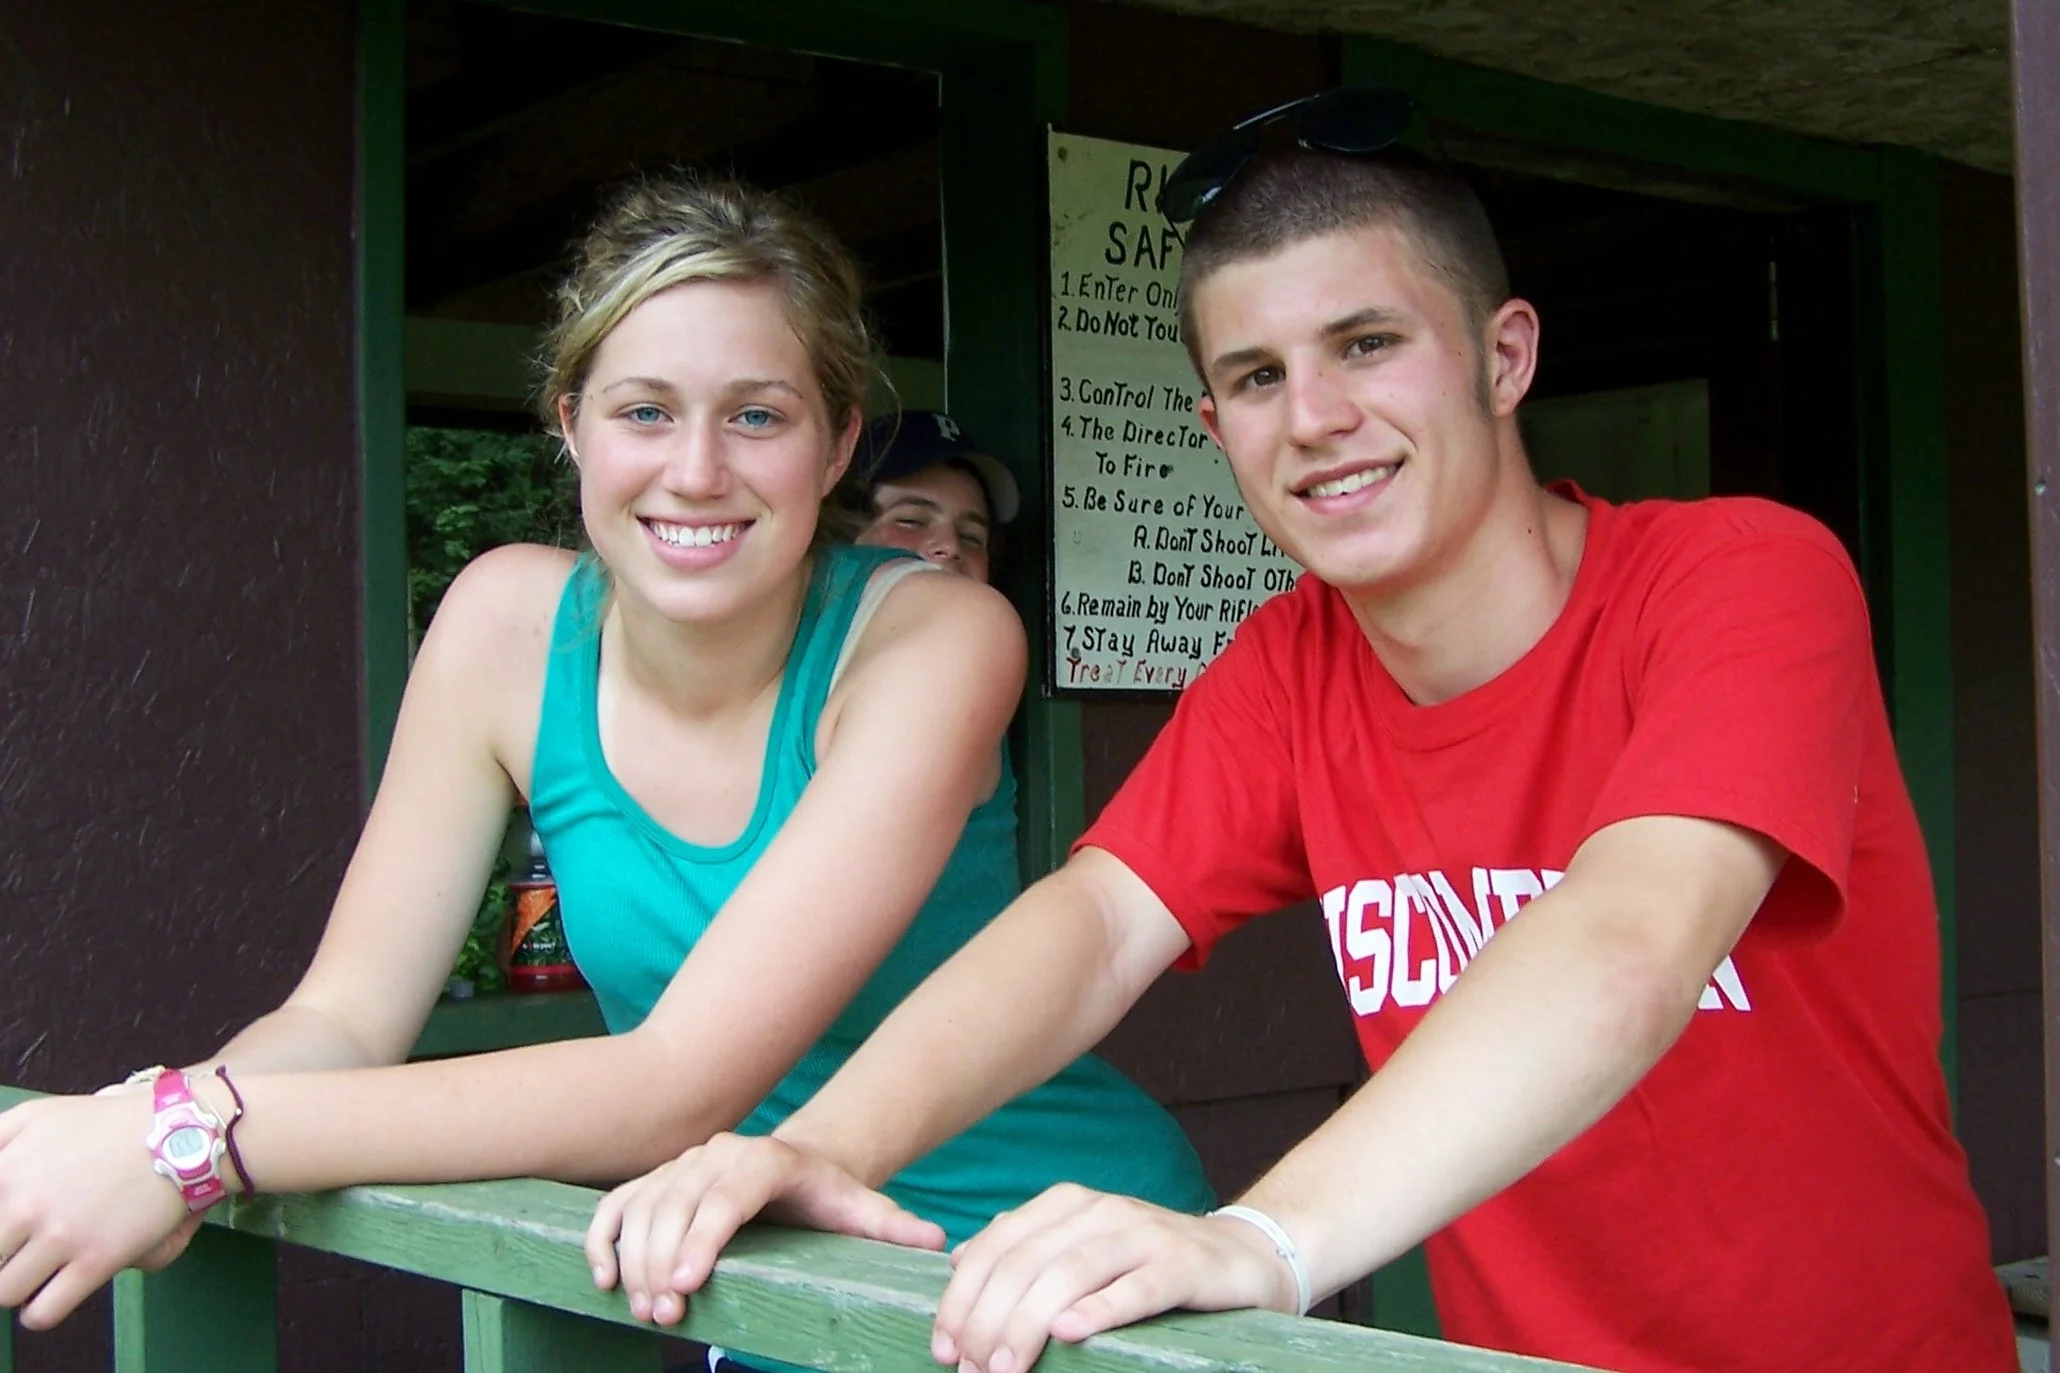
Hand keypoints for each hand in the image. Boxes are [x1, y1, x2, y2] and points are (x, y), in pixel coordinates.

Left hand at [0, 1094, 193, 1327]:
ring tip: (31, 1277)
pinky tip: (47, 1300)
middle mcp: (24, 1207)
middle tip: (19, 1250)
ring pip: (4, 1292)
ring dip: (13, 1289)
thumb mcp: (37, 1115)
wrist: (179, 1134)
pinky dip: (39, 1314)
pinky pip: (45, 1311)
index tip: (9, 1232)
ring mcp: (61, 1236)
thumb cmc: (108, 1123)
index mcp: (5, 1172)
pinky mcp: (97, 1261)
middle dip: (1, 1257)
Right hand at [585, 1132, 945, 1325]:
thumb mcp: (862, 1209)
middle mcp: (718, 1153)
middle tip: (667, 1315)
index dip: (706, 1235)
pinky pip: (616, 1206)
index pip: (729, 1195)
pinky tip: (605, 1281)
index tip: (692, 1282)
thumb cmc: (829, 1196)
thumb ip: (894, 1226)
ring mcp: (681, 1164)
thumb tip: (935, 1243)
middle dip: (665, 1263)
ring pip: (642, 1207)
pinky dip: (603, 1240)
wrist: (798, 1163)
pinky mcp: (654, 1180)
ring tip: (647, 1309)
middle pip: (676, 1205)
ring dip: (635, 1260)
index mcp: (766, 1160)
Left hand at [932, 1185, 1299, 1372]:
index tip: (944, 1347)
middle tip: (972, 1369)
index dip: (962, 1297)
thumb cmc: (1151, 1263)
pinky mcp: (1184, 1263)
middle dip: (989, 1320)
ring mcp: (1145, 1233)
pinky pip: (1137, 1286)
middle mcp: (1102, 1210)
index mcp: (1067, 1205)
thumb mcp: (1084, 1249)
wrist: (1244, 1257)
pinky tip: (1070, 1334)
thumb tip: (960, 1264)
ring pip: (1072, 1273)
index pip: (997, 1245)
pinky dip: (1101, 1309)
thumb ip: (1028, 1251)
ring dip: (1030, 1323)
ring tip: (1006, 1366)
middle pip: (1027, 1262)